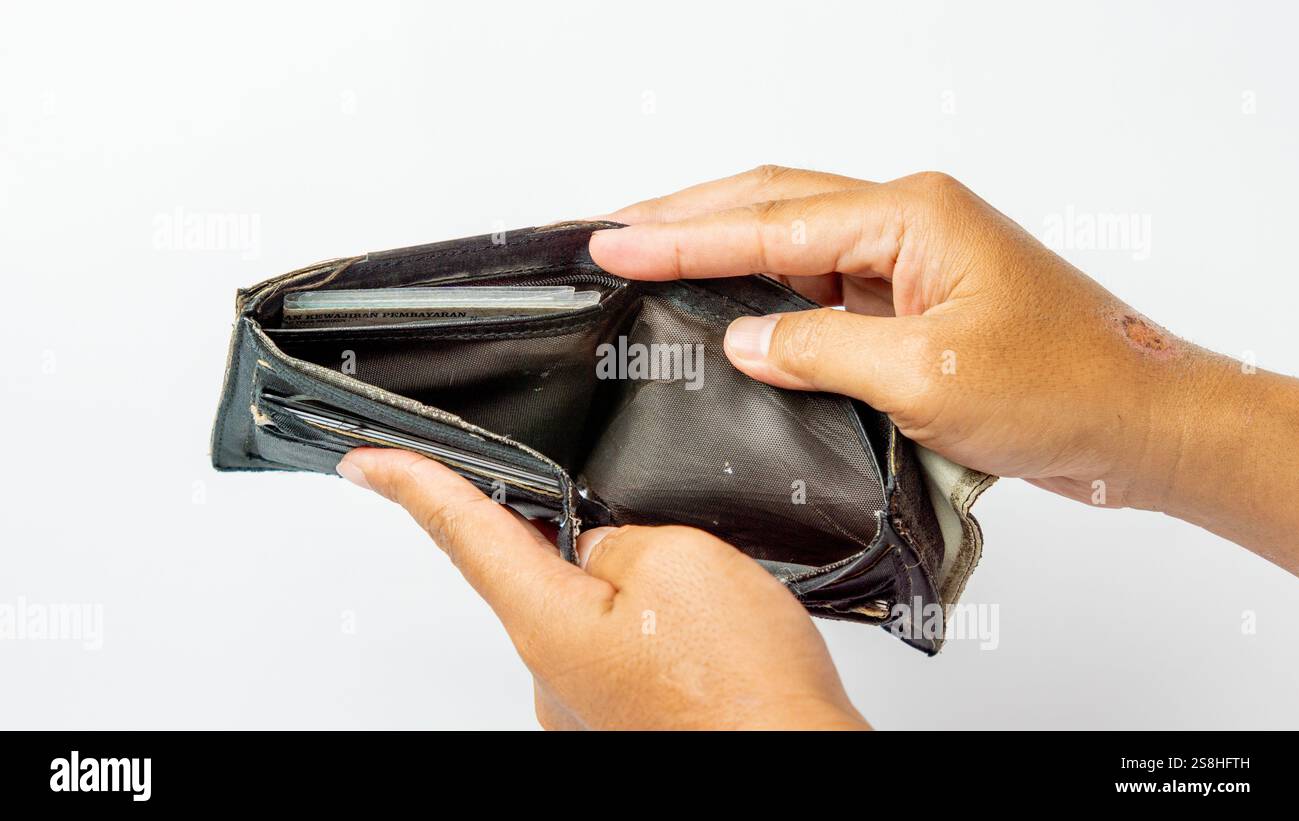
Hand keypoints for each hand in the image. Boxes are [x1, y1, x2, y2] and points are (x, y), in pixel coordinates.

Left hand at [336, 448, 869, 729]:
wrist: (791, 758)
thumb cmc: (741, 693)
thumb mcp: (679, 561)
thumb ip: (616, 535)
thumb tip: (596, 545)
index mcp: (546, 621)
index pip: (458, 531)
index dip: (410, 483)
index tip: (367, 462)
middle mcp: (551, 669)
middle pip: (530, 567)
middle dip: (578, 532)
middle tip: (651, 538)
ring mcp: (586, 698)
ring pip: (587, 605)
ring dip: (627, 581)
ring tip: (700, 596)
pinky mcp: (623, 711)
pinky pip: (619, 641)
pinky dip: (648, 617)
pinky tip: (699, 625)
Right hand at [589, 166, 1298, 568]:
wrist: (1142, 424)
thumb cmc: (1066, 390)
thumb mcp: (925, 379)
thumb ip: (821, 351)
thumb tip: (746, 339)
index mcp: (913, 217)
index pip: (769, 224)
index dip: (682, 238)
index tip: (615, 240)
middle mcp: (909, 224)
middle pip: (774, 205)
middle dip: (689, 219)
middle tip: (614, 230)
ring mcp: (913, 262)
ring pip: (795, 242)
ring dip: (725, 252)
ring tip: (651, 260)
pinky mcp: (916, 303)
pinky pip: (824, 289)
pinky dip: (771, 296)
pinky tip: (732, 312)